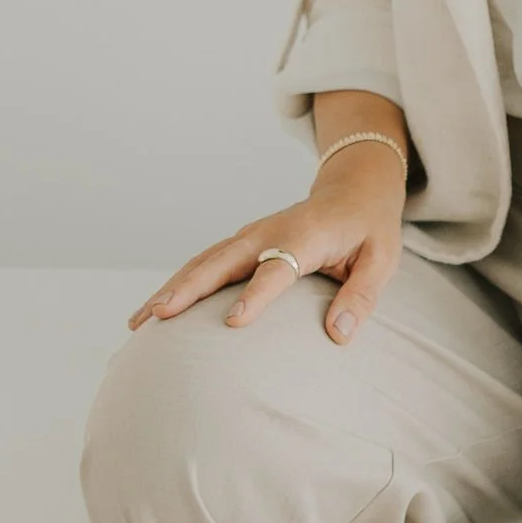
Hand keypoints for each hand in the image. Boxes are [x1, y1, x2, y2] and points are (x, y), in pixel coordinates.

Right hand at [130, 157, 403, 343]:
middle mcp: (269, 232)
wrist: (355, 187)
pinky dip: (176, 285)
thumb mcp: (382, 260)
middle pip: (221, 261)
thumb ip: (361, 296)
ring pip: (203, 263)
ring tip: (139, 321)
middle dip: (188, 289)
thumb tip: (339, 335)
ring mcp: (250, 237)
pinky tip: (153, 311)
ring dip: (171, 289)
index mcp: (305, 236)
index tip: (234, 322)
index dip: (256, 295)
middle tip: (160, 316)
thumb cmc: (370, 229)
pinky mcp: (241, 245)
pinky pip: (203, 264)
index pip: (277, 268)